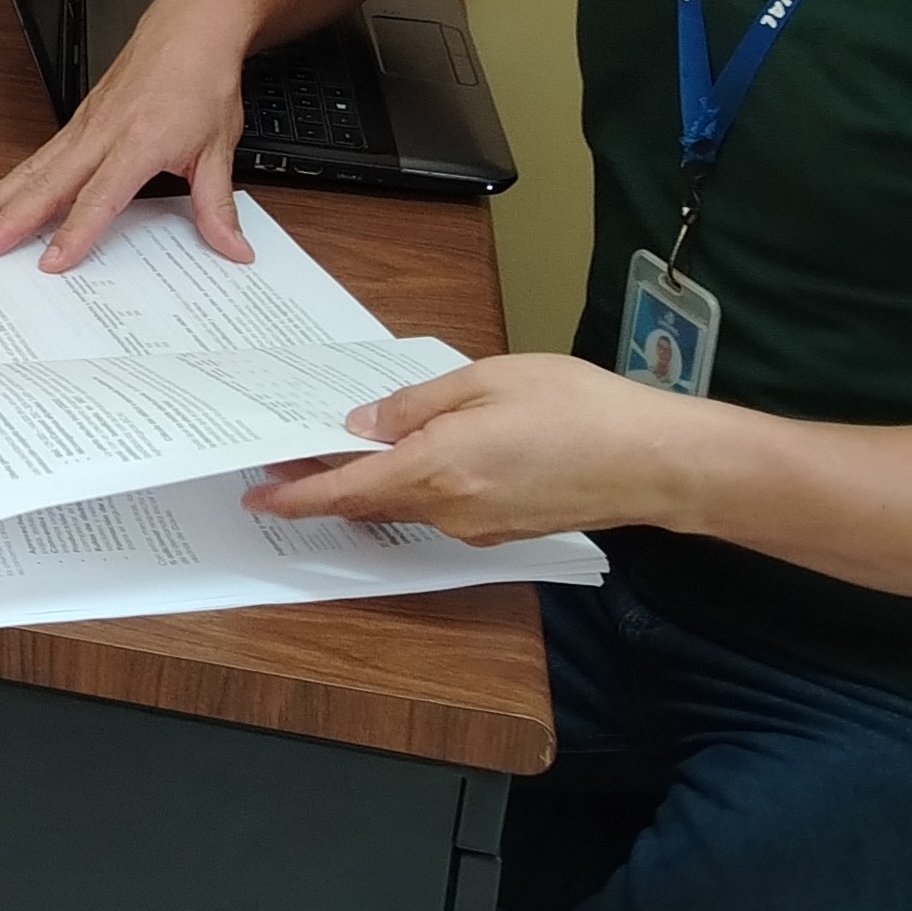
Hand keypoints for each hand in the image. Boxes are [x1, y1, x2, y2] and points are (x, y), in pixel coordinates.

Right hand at [0, 0, 253, 269]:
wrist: (189, 30)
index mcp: (138, 144)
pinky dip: (10, 180)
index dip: (75, 233)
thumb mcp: (218, 148)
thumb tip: (233, 248)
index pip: (100, 198)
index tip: (51, 263)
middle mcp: (102, 135)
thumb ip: (217, 205)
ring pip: (33, 169)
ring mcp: (84, 127)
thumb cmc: (201, 82)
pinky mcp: (77, 122)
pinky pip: (37, 156)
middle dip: (10, 219)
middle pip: (48, 184)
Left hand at [244, 351, 699, 545]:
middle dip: (325, 483)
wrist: (654, 461)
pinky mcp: (503, 530)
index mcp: (436, 469)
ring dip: (374, 481)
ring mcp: (478, 527)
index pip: (345, 491)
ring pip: (406, 504)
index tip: (258, 495)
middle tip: (291, 455)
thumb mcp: (485, 380)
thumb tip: (363, 423)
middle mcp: (449, 510)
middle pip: (368, 502)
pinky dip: (417, 484)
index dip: (295, 496)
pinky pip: (442, 508)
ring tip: (352, 443)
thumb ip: (416, 404)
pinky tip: (423, 453)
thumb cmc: (579, 409)